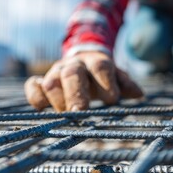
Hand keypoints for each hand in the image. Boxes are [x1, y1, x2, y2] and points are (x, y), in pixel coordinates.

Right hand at [25, 51, 142, 111]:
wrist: (82, 58)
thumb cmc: (102, 74)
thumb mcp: (117, 76)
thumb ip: (126, 84)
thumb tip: (139, 94)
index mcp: (97, 62)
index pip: (102, 68)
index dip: (106, 82)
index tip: (112, 100)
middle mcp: (74, 66)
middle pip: (73, 75)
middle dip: (76, 94)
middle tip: (80, 112)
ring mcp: (56, 73)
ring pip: (51, 82)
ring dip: (57, 99)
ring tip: (65, 114)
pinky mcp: (41, 81)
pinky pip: (33, 86)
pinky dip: (35, 96)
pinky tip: (42, 107)